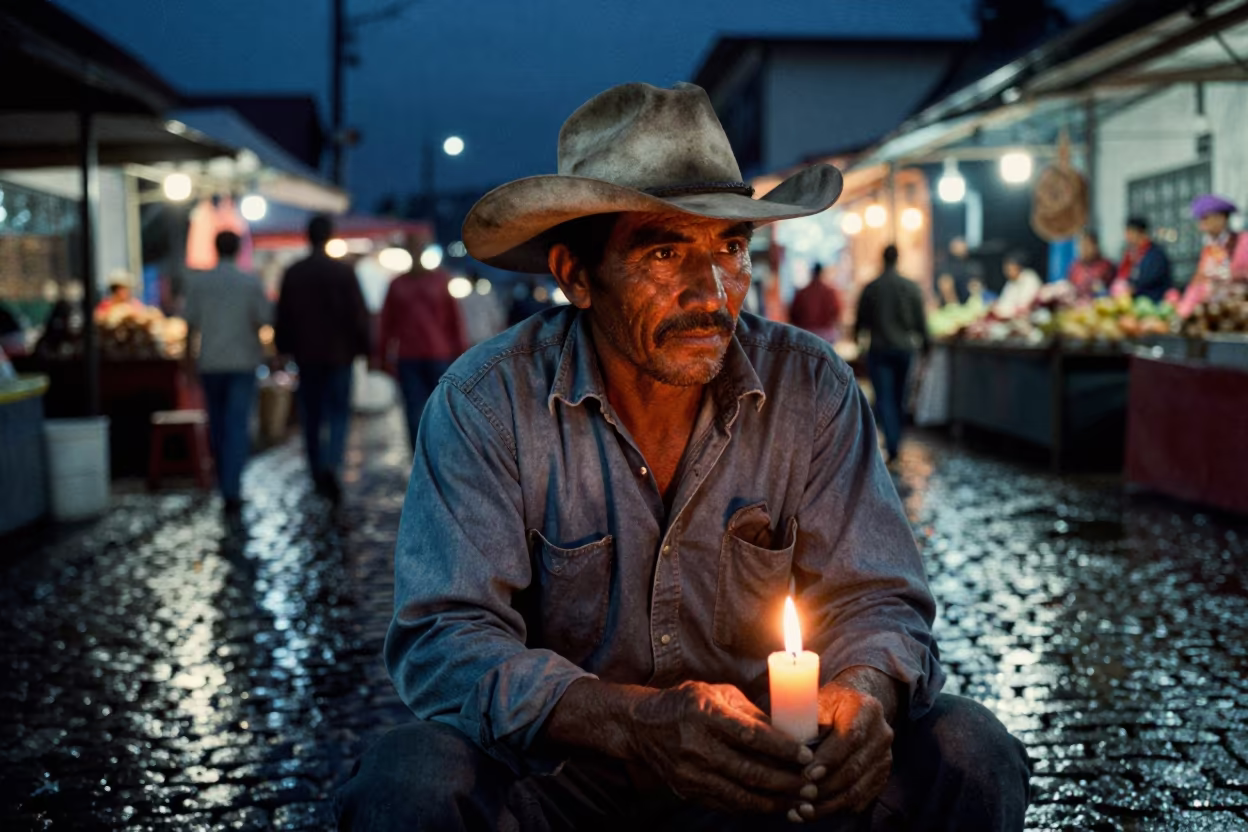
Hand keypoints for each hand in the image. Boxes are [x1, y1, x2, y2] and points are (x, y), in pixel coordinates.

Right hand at [627, 681, 811, 813]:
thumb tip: (786, 731)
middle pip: (749, 771)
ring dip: (774, 800)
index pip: (751, 736)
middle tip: (811, 785)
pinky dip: (753, 806)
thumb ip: (750, 713)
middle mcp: (697, 746)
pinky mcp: (688, 790)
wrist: (641, 726)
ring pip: (740, 794)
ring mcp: (691, 773)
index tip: (806, 755)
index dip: (781, 748)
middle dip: (785, 781)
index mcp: (705, 714)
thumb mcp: (716, 694)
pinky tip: (772, 804)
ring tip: (798, 801)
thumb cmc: (685, 703)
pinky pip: (727, 803)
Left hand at [793, 673, 896, 820]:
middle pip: (853, 769)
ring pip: (857, 790)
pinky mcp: (881, 776)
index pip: (850, 738)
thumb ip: (805, 723)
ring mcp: (884, 758)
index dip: (828, 759)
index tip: (806, 774)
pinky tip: (813, 812)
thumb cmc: (829, 703)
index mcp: (866, 710)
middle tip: (799, 795)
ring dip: (827, 804)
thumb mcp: (817, 702)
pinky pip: (859, 799)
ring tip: (802, 810)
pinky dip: (835, 809)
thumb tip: (788, 752)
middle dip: (824, 787)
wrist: (857, 705)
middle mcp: (881, 735)